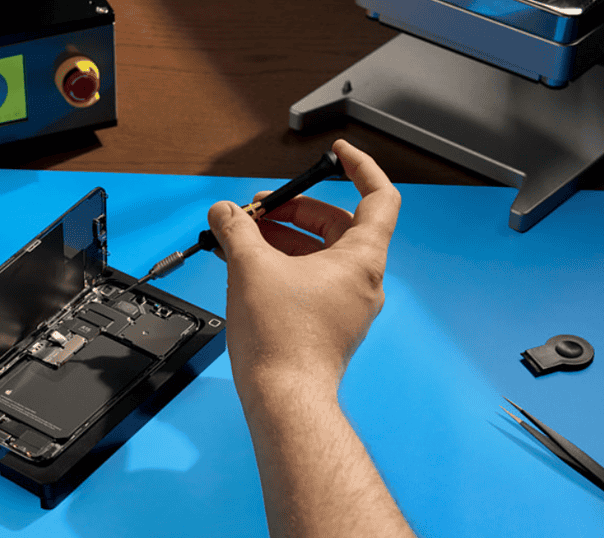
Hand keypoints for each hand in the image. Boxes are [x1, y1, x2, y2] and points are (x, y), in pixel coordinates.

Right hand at [207, 139, 399, 397]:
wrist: (284, 398)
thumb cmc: (282, 340)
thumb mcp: (250, 267)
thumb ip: (236, 229)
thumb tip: (224, 212)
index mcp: (361, 259)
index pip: (379, 197)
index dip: (360, 167)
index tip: (336, 154)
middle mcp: (363, 280)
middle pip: (338, 225)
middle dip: (297, 209)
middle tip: (259, 209)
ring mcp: (348, 304)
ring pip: (320, 254)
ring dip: (284, 238)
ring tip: (243, 236)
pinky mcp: (329, 324)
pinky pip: (311, 279)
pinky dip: (284, 265)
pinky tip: (247, 266)